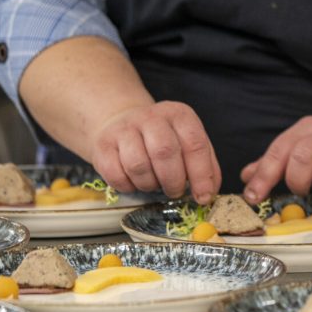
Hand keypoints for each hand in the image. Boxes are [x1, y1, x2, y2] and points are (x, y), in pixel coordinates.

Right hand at [90, 101, 220, 203]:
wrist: (120, 123)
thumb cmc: (162, 140)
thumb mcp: (187, 143)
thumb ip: (205, 166)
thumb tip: (208, 194)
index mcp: (179, 115)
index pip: (195, 144)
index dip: (201, 175)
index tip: (202, 197)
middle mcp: (152, 117)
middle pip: (164, 152)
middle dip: (173, 181)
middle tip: (174, 191)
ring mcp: (124, 129)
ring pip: (138, 165)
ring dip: (149, 184)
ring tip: (153, 183)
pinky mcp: (103, 145)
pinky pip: (116, 175)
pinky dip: (128, 186)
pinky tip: (134, 181)